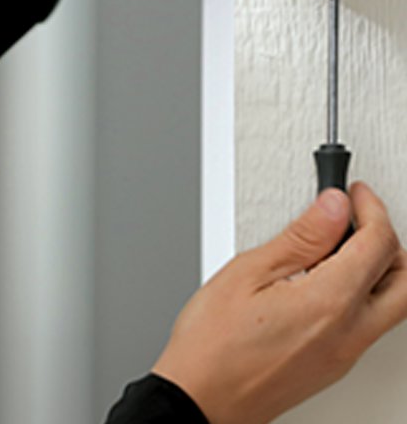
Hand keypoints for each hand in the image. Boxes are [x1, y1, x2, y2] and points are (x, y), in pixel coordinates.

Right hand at [152, 183, 406, 423]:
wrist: (203, 398)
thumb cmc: (213, 342)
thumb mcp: (248, 271)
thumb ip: (299, 237)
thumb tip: (333, 207)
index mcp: (330, 303)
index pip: (377, 244)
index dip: (369, 207)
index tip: (352, 191)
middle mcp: (349, 333)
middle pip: (403, 279)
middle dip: (386, 237)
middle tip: (358, 213)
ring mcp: (345, 354)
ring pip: (391, 304)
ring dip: (378, 265)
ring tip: (338, 239)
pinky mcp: (335, 365)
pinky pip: (368, 322)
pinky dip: (361, 290)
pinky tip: (323, 276)